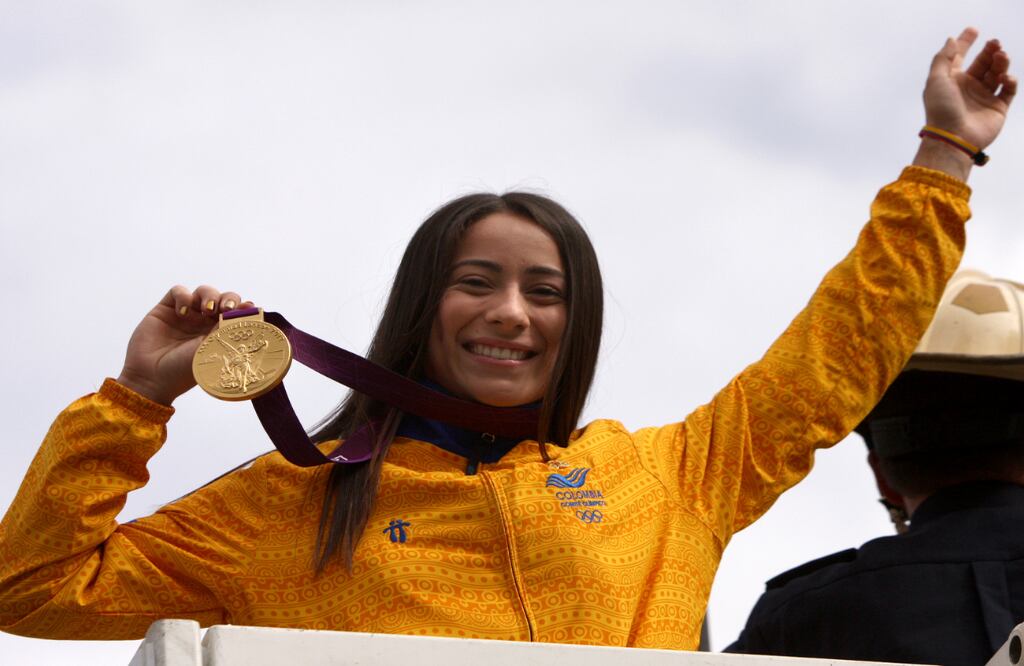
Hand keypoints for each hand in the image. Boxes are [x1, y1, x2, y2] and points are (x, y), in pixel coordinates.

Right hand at [116, 286, 253, 405]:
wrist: (151, 378)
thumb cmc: (183, 371)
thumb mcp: (209, 351)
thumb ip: (225, 328)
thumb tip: (248, 308)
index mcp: (220, 334)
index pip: (237, 314)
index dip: (243, 308)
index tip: (248, 309)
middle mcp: (205, 323)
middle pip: (224, 299)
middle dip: (229, 298)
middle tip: (226, 308)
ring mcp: (186, 315)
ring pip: (204, 292)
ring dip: (209, 295)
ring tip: (207, 309)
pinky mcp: (166, 309)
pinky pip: (178, 291)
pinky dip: (183, 296)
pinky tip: (183, 312)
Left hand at [915, 28, 1015, 179]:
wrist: (954, 138)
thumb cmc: (941, 110)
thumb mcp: (936, 80)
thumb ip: (943, 58)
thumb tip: (951, 39)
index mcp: (951, 81)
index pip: (959, 57)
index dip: (965, 42)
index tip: (973, 30)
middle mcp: (967, 88)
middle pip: (982, 63)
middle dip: (990, 51)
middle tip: (995, 44)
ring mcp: (983, 97)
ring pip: (997, 73)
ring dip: (1000, 63)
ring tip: (1001, 57)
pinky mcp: (997, 108)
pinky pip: (1009, 89)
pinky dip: (1010, 80)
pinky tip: (1005, 78)